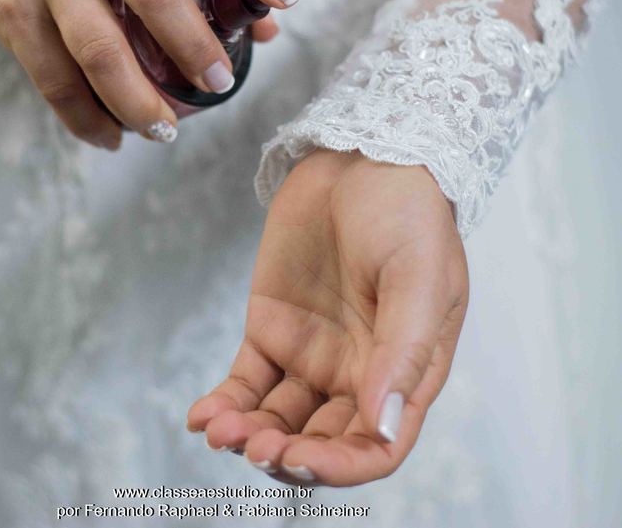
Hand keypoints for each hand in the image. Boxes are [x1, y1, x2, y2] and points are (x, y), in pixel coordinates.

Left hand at [187, 150, 467, 486]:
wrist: (362, 153)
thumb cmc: (407, 213)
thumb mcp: (419, 278)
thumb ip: (401, 353)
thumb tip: (381, 427)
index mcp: (406, 373)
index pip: (377, 447)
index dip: (340, 468)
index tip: (300, 459)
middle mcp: (359, 375)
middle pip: (321, 442)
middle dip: (286, 455)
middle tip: (253, 446)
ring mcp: (313, 355)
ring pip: (277, 419)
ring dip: (249, 435)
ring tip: (220, 431)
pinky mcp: (272, 330)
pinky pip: (246, 383)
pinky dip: (224, 404)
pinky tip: (202, 417)